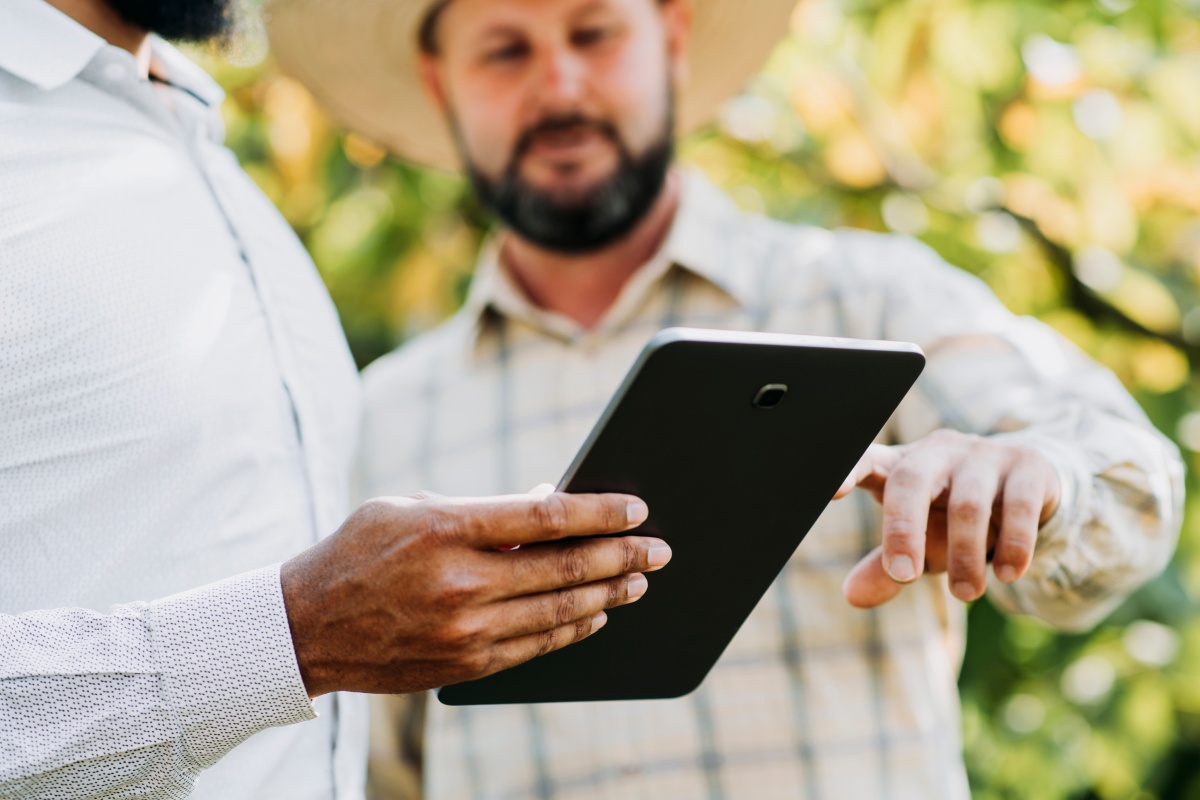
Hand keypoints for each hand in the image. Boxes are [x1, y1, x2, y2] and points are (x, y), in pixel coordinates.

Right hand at [280, 491, 669, 695]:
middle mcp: (460, 583)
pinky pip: (538, 646)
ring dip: (610, 594)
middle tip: (661, 549)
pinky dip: (575, 627)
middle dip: (623, 556)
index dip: (599, 512)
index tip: (636, 507)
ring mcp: (465, 630)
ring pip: (560, 610)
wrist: (305, 627)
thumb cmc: (359, 551)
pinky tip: (598, 613)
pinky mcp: (466, 665)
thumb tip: (549, 501)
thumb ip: (482, 508)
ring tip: (641, 580)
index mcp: (445, 529)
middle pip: (564, 567)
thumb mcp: (410, 507)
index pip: (544, 517)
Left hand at [834, 430, 1059, 607]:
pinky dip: (1013, 543)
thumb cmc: (952, 516)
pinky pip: (1018, 506)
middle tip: (904, 577)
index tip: (831, 493)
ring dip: (964, 554)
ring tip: (965, 594)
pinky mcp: (1026, 465)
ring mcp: (981, 454)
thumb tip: (851, 597)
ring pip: (967, 503)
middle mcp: (936, 453)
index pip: (865, 460)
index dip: (848, 471)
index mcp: (900, 465)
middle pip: (910, 481)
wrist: (1024, 486)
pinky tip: (1009, 575)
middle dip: (903, 530)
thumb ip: (885, 568)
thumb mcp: (919, 541)